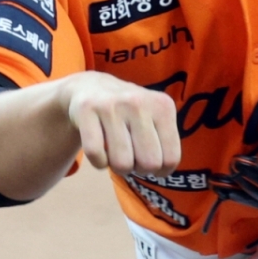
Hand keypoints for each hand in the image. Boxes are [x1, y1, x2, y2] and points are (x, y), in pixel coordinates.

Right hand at [58, 72, 180, 175]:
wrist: (91, 87)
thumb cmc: (129, 112)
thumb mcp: (154, 118)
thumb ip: (165, 143)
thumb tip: (161, 171)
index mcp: (162, 106)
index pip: (170, 158)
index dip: (160, 171)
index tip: (151, 162)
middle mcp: (138, 102)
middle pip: (148, 164)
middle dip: (139, 169)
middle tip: (132, 157)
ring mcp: (112, 105)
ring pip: (122, 163)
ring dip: (118, 167)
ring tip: (116, 153)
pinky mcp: (87, 109)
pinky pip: (96, 154)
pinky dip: (98, 162)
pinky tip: (101, 151)